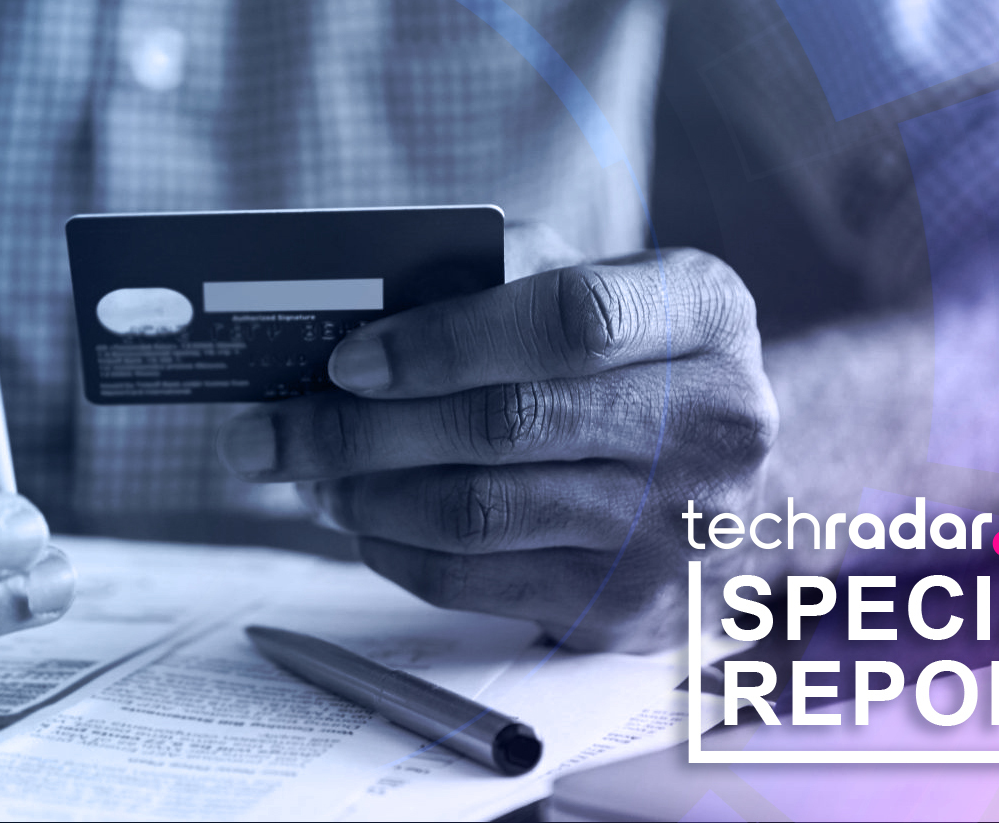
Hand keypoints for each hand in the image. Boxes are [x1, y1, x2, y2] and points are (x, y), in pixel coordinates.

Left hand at [217, 250, 776, 650]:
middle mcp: (715, 422)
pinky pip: (477, 580)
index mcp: (705, 312)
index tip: (346, 359)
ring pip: (478, 512)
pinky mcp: (629, 607)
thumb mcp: (601, 284)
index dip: (446, 341)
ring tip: (306, 475)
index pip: (573, 320)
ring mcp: (678, 528)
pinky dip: (394, 550)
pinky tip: (361, 519)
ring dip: (363, 495)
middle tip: (268, 432)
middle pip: (505, 425)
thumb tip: (363, 304)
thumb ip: (504, 272)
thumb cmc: (629, 362)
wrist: (730, 479)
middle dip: (358, 430)